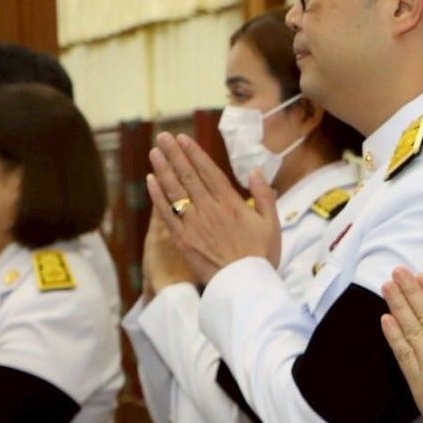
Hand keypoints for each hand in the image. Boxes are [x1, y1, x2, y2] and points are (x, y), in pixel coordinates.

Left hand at [146, 131, 281, 284]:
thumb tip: (255, 171)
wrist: (245, 286)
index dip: (194, 153)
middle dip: (174, 154)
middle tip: (163, 136)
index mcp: (231, 203)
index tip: (183, 138)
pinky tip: (150, 181)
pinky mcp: (182, 240)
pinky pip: (166, 214)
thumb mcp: (272, 224)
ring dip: (162, 169)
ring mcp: (193, 224)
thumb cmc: (261, 256)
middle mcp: (210, 209)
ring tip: (153, 152)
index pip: (208, 171)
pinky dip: (157, 196)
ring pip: (175, 191)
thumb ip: (264, 195)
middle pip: (188, 176)